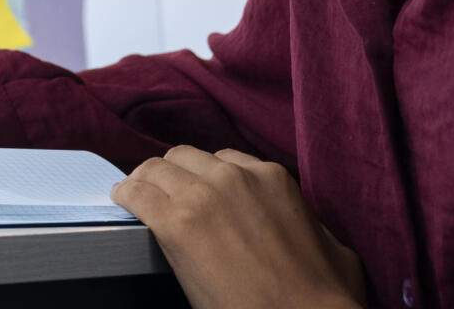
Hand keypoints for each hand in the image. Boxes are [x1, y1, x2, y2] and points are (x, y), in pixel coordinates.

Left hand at [112, 146, 364, 308]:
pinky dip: (126, 195)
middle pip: (184, 158)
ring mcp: (203, 196)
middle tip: (164, 195)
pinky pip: (136, 194)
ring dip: (145, 182)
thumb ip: (307, 220)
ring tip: (136, 195)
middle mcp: (235, 176)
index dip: (204, 177)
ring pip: (156, 169)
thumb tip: (298, 221)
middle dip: (173, 176)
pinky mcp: (176, 224)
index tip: (196, 192)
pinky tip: (121, 203)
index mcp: (271, 177)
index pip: (222, 159)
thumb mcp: (332, 246)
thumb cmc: (325, 297)